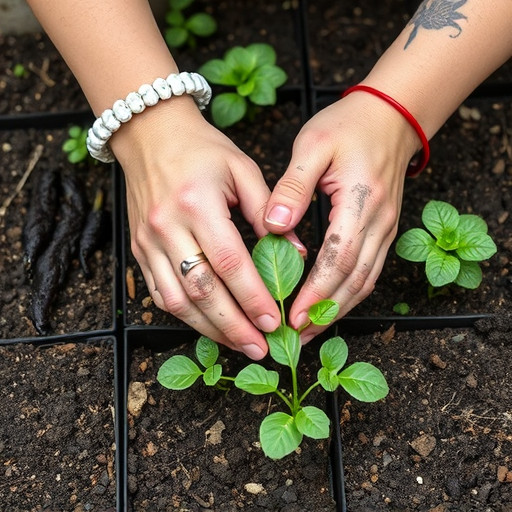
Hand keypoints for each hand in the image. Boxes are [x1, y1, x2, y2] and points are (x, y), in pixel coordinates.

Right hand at [111, 96, 282, 358]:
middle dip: (233, 325)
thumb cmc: (202, 150)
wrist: (150, 136)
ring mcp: (147, 241)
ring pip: (176, 299)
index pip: (229, 261)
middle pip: (202, 290)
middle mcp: (167, 226)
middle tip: (260, 348)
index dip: (253, 296)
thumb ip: (268, 211)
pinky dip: (185, 315)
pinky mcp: (138, 249)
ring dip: (208, 328)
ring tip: (237, 344)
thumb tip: (295, 253)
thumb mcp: (242, 169)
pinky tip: (208, 326)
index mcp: (198, 203)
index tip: (275, 321)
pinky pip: (159, 292)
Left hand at [264, 91, 420, 341]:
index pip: (338, 258)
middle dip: (323, 313)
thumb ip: (293, 185)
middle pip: (354, 281)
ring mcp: (386, 229)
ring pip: (365, 282)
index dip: (315, 292)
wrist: (390, 117)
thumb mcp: (313, 145)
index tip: (291, 316)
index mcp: (361, 202)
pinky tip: (328, 307)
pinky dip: (348, 295)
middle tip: (295, 338)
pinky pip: (368, 272)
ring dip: (337, 311)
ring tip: (308, 332)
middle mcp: (379, 223)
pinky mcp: (383, 231)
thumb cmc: (349, 126)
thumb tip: (275, 224)